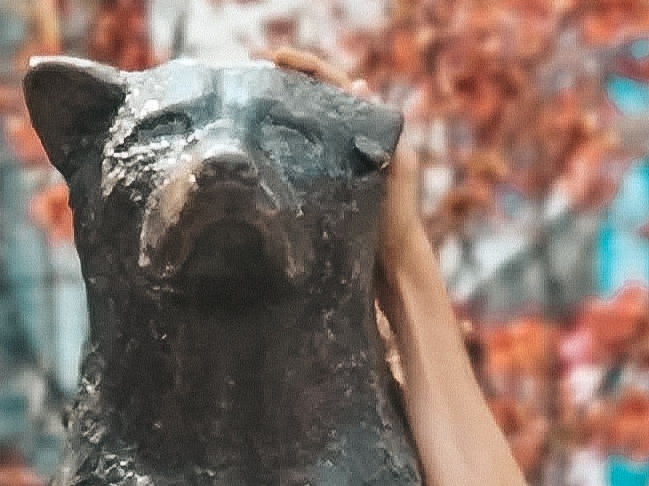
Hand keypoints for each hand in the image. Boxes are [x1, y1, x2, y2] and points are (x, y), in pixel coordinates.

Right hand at [270, 45, 424, 288]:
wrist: (392, 263)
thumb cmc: (398, 217)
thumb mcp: (396, 169)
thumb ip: (382, 133)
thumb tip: (359, 84)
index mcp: (368, 125)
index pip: (332, 82)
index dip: (305, 65)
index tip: (275, 58)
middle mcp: (348, 135)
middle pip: (314, 94)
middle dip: (285, 78)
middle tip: (252, 68)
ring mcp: (333, 158)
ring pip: (304, 121)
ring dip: (279, 106)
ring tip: (250, 95)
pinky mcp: (322, 181)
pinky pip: (299, 152)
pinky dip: (281, 141)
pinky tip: (259, 137)